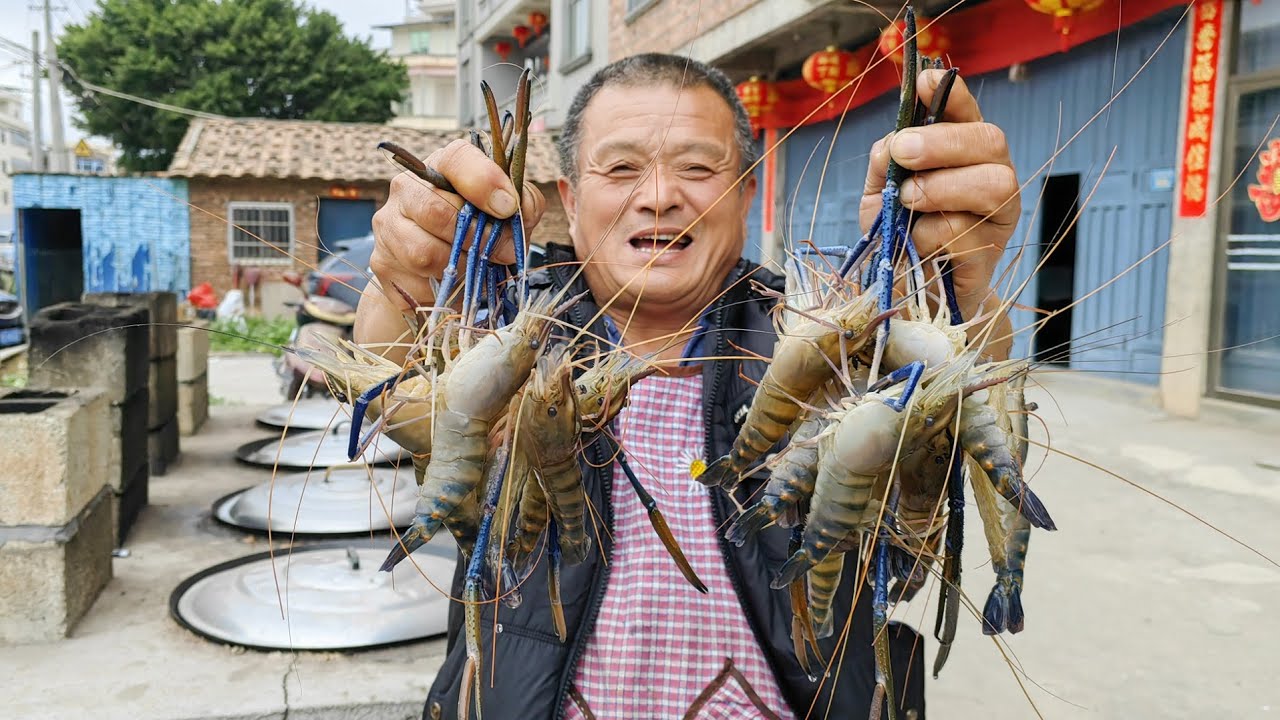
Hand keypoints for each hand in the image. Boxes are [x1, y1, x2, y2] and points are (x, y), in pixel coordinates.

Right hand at [368, 138, 546, 310]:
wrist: (439, 270)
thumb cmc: (480, 231)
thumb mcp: (509, 213)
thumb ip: (524, 204)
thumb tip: (519, 209)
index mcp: (441, 165)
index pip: (456, 159)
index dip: (484, 181)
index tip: (507, 207)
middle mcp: (406, 188)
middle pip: (436, 211)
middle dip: (479, 238)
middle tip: (504, 252)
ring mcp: (388, 225)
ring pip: (424, 253)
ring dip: (461, 267)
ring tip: (478, 268)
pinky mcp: (382, 262)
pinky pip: (416, 283)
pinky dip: (444, 290)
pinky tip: (455, 282)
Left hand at [860, 69, 1020, 325]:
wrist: (910, 298)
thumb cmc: (899, 240)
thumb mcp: (879, 198)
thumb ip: (883, 166)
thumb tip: (890, 145)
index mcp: (961, 156)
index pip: (967, 112)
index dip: (952, 93)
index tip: (925, 82)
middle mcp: (989, 178)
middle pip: (990, 140)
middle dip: (943, 142)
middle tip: (904, 153)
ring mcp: (996, 218)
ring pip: (993, 184)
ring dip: (943, 187)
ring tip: (908, 201)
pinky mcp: (989, 256)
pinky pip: (970, 234)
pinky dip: (934, 234)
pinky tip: (915, 241)